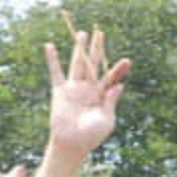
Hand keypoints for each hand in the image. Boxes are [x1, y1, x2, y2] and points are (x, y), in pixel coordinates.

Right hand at [45, 30, 129, 159]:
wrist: (72, 145)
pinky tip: (49, 46)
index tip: (127, 61)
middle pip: (93, 65)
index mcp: (101, 97)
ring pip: (77, 64)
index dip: (118, 70)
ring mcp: (74, 89)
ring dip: (79, 49)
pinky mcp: (60, 92)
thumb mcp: (107, 120)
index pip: (110, 78)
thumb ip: (112, 102)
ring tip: (82, 33)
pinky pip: (55, 72)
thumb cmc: (91, 137)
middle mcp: (88, 90)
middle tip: (100, 32)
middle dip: (97, 49)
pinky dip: (52, 59)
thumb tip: (119, 85)